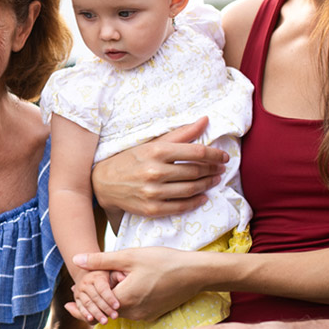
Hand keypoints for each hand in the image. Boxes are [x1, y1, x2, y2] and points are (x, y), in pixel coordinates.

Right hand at [69, 269, 119, 324]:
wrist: (88, 274)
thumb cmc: (105, 274)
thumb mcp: (112, 272)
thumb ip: (117, 275)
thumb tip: (123, 278)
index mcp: (96, 276)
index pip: (103, 289)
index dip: (110, 298)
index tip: (118, 306)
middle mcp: (85, 283)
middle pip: (95, 298)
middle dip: (106, 308)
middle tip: (115, 316)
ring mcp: (79, 291)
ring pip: (88, 304)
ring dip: (96, 314)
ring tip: (105, 322)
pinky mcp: (76, 299)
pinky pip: (80, 307)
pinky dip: (85, 314)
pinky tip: (91, 320)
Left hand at [74, 247, 201, 322]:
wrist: (195, 273)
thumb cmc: (164, 261)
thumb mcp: (129, 256)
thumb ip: (101, 260)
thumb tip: (76, 260)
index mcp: (124, 300)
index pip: (94, 306)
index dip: (83, 300)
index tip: (71, 298)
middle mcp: (133, 313)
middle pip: (105, 310)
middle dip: (96, 300)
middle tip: (83, 289)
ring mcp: (144, 316)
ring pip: (119, 310)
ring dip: (112, 299)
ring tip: (110, 282)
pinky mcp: (153, 314)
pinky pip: (132, 311)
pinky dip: (125, 301)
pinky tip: (128, 285)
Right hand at [91, 117, 227, 219]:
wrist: (104, 183)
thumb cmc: (131, 159)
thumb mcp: (153, 143)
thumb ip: (181, 133)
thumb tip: (205, 120)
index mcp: (157, 151)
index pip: (195, 151)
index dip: (214, 154)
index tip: (224, 156)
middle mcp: (155, 171)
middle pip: (195, 171)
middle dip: (212, 169)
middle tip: (221, 168)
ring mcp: (153, 192)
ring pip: (191, 189)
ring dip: (207, 184)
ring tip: (215, 180)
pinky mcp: (151, 209)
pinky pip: (181, 206)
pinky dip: (196, 202)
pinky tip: (203, 196)